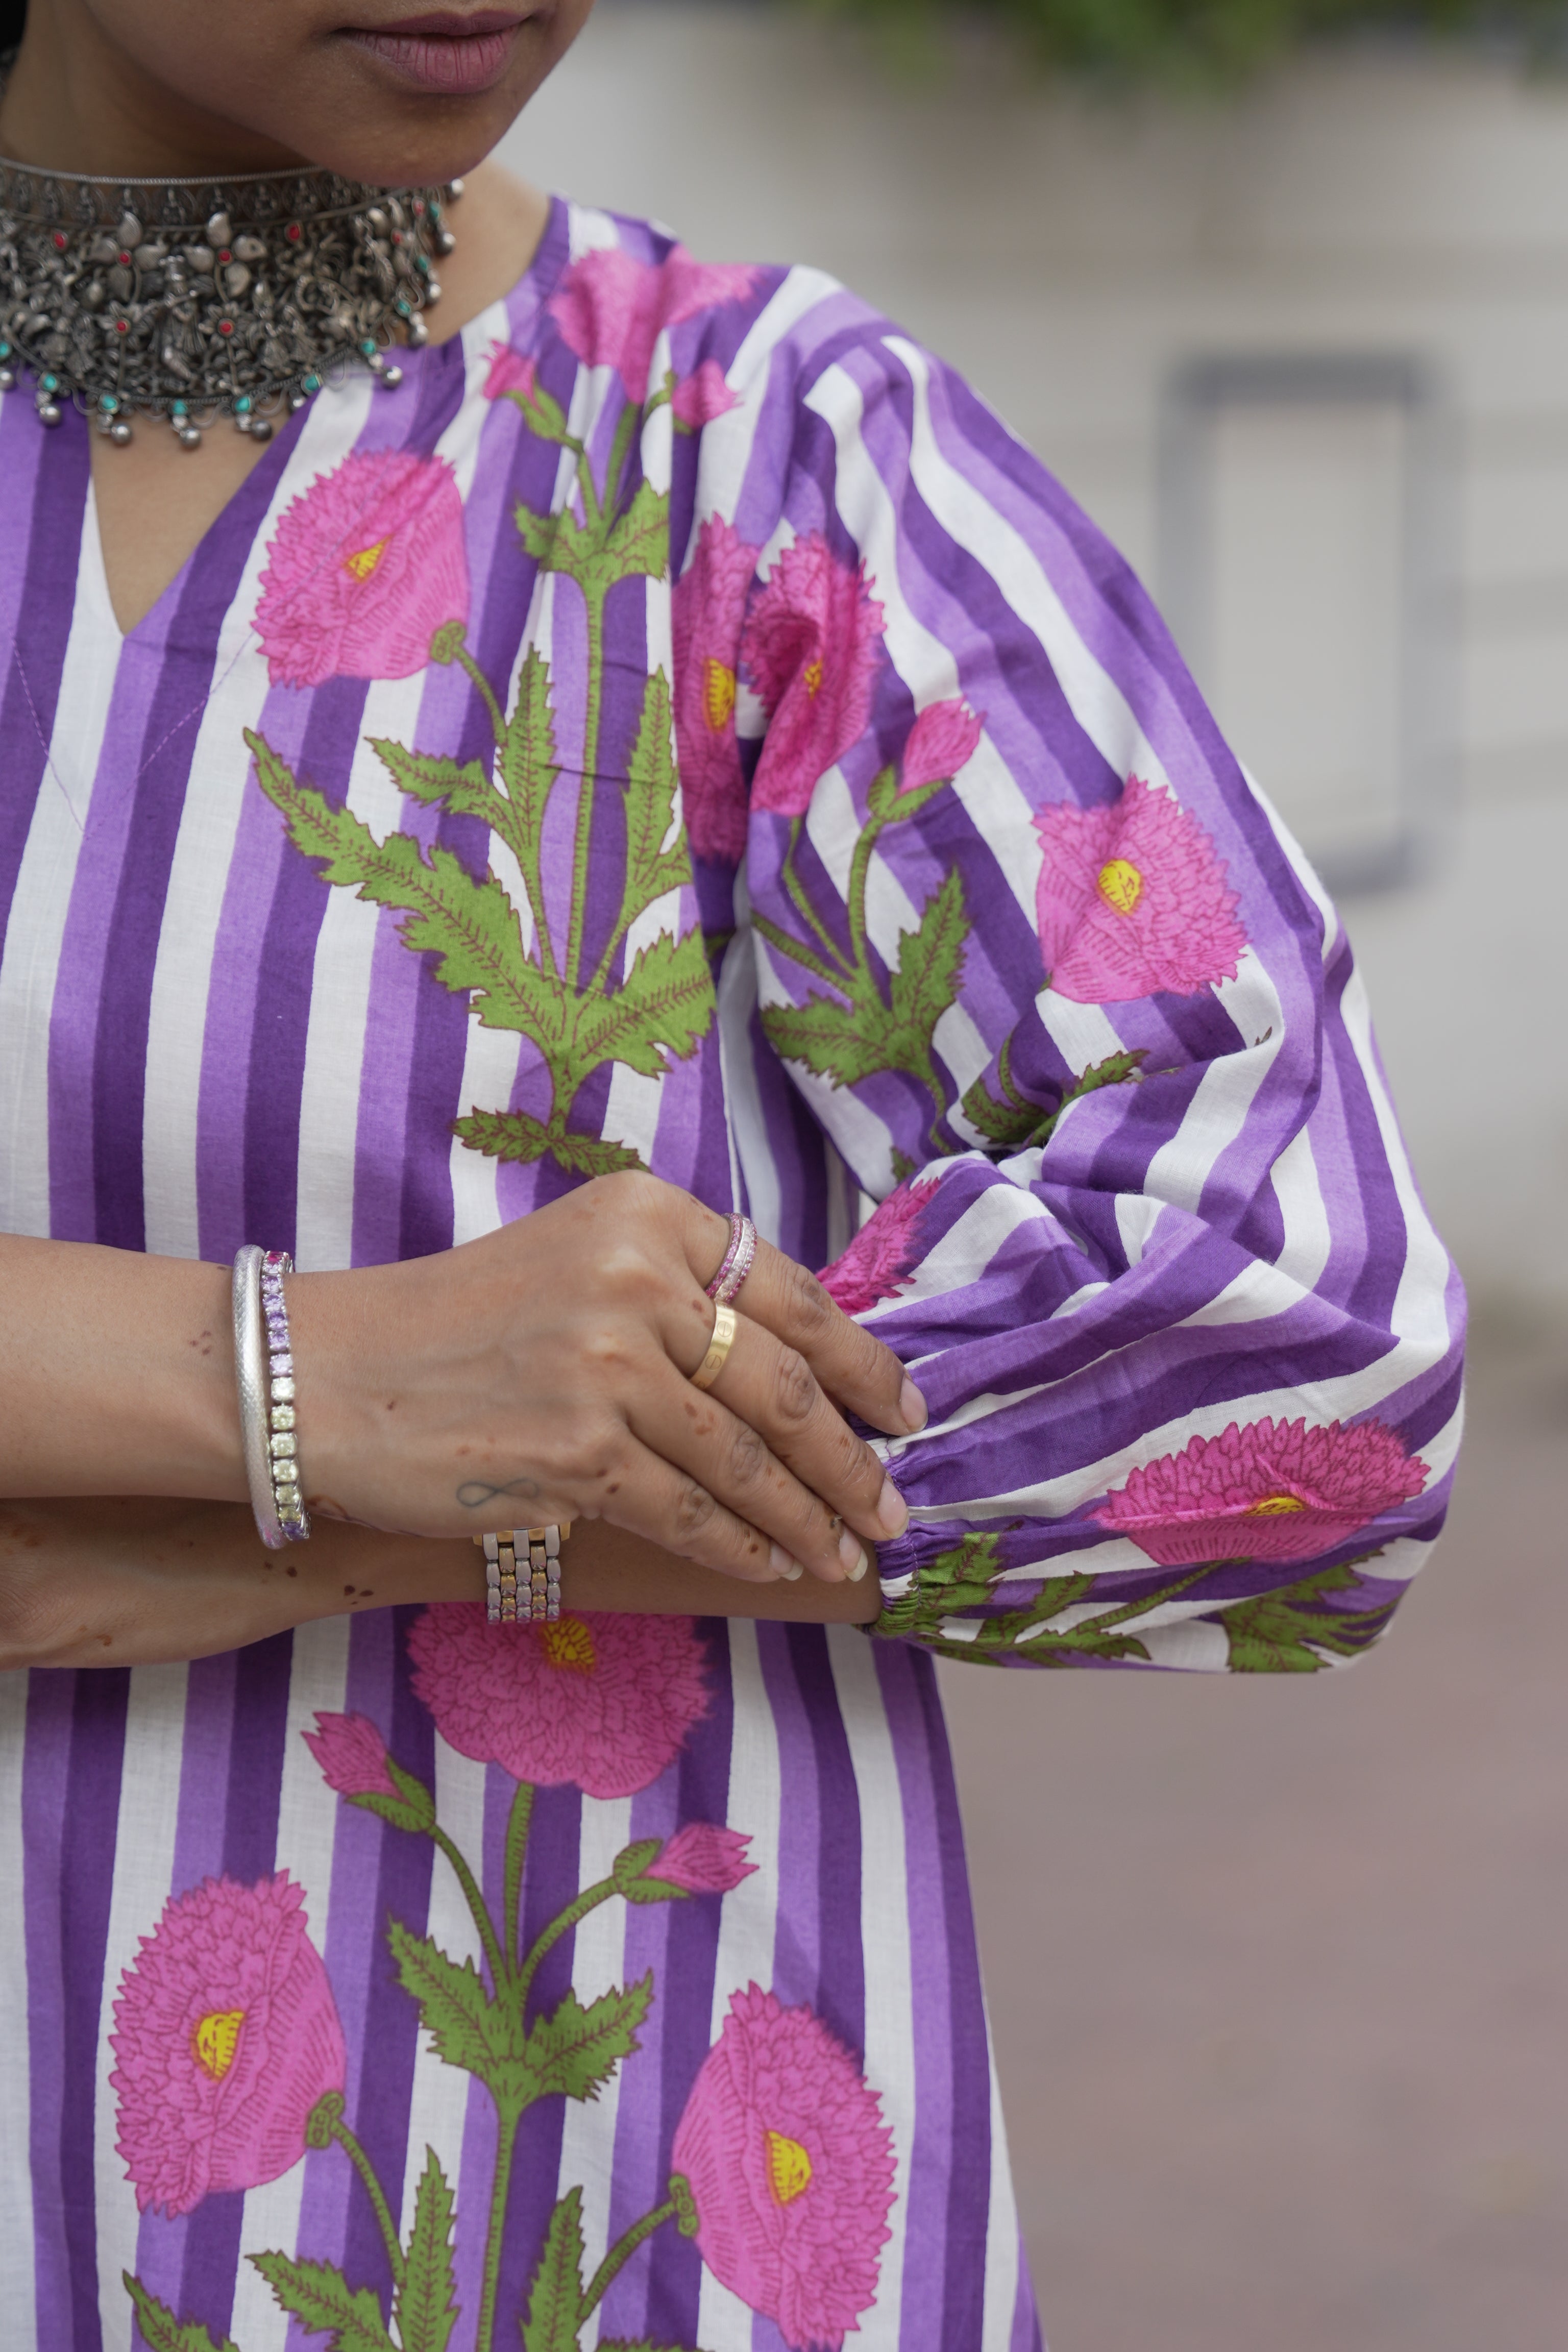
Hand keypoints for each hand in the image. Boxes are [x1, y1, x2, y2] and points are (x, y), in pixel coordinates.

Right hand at [290, 1172, 924, 1584]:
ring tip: (844, 1554)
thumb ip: (679, 1293)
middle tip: (893, 1508)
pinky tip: (769, 1565)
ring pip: (747, 1462)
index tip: (905, 1413)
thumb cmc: (456, 1324)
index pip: (793, 1296)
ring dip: (808, 1520)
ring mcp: (609, 1366)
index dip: (865, 1365)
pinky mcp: (578, 1453)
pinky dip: (740, 1547)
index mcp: (646, 1214)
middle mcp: (638, 1278)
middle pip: (787, 1384)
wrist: (331, 1376)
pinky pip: (690, 1513)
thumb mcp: (578, 1259)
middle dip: (853, 1461)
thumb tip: (801, 1375)